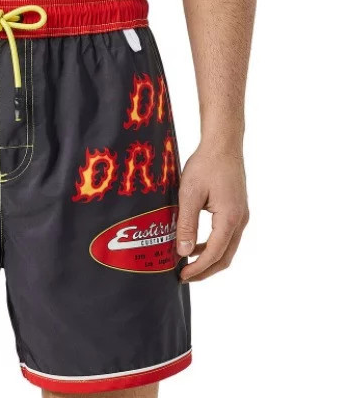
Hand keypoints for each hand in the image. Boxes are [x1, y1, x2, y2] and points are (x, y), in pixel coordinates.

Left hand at [176, 144, 248, 281]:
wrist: (223, 145)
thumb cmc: (205, 165)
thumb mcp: (189, 194)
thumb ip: (187, 224)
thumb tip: (184, 252)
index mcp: (230, 218)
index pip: (215, 254)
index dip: (198, 269)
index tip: (182, 276)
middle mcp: (240, 220)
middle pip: (225, 257)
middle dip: (205, 271)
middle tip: (184, 277)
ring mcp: (241, 216)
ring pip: (228, 248)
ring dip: (209, 259)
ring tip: (187, 264)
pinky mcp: (237, 210)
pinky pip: (227, 236)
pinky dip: (213, 246)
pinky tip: (195, 245)